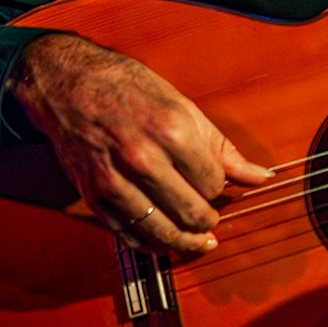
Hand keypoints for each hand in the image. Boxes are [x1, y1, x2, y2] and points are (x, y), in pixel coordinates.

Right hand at [10, 33, 272, 252]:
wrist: (68, 83)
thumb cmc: (128, 88)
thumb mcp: (182, 106)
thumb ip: (221, 148)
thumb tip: (259, 176)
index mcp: (171, 132)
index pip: (212, 182)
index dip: (220, 188)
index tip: (217, 185)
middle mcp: (142, 159)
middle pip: (190, 212)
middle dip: (207, 221)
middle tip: (212, 220)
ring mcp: (114, 180)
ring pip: (160, 231)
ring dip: (184, 242)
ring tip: (197, 240)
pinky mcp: (93, 195)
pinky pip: (126, 234)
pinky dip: (149, 244)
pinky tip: (163, 242)